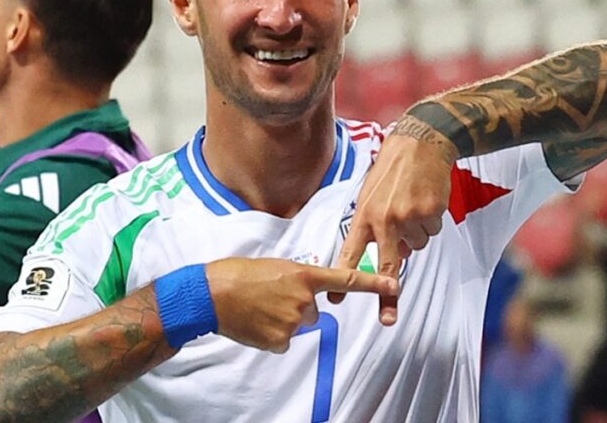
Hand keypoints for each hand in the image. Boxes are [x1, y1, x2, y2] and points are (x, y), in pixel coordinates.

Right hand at [206, 258, 396, 352]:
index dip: (372, 283)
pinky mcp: (281, 340)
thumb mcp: (275, 266)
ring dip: (282, 319)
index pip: (345, 280)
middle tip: (269, 296)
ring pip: (298, 326)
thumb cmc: (239, 274)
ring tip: (259, 307)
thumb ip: (297, 278)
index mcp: (303, 275)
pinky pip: (284, 340)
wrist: (211, 294)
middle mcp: (304, 300)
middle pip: (314, 311)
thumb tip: (305, 292)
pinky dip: (271, 334)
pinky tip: (256, 322)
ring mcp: (293, 322)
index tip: (394, 284)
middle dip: (296, 306)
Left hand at [330, 125, 455, 325]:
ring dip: (415, 235)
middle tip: (386, 319)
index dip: (343, 278)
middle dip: (386, 295)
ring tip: (411, 206)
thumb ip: (374, 226)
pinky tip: (425, 201)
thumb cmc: (391, 171)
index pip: (352, 253)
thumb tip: (391, 258)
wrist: (421, 144)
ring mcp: (409, 217)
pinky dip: (430, 222)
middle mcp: (385, 219)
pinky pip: (431, 231)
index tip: (334, 300)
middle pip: (387, 265)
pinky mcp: (430, 212)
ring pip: (416, 246)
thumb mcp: (371, 195)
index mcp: (365, 215)